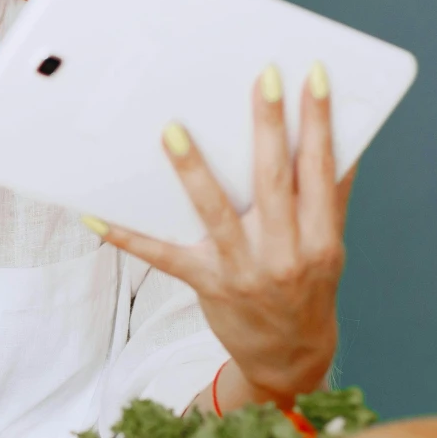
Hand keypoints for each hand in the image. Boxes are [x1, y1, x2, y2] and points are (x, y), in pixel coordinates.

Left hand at [86, 63, 352, 404]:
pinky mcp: (206, 284)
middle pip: (274, 181)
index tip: (311, 76)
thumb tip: (339, 140)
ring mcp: (243, 270)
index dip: (319, 122)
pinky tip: (97, 214)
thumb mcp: (329, 246)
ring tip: (173, 131)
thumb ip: (329, 197)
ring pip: (216, 213)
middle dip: (268, 127)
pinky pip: (163, 256)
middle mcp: (284, 253)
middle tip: (261, 78)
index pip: (322, 170)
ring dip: (194, 172)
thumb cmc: (307, 289)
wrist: (290, 360)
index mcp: (320, 237)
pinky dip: (129, 236)